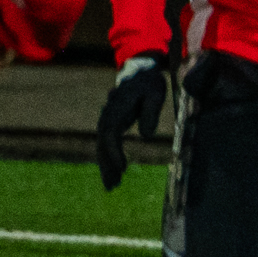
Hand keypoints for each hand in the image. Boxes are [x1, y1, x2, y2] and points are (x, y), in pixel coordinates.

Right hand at [95, 53, 167, 190]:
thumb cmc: (149, 82)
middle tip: (112, 186)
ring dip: (106, 165)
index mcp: (116, 110)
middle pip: (102, 145)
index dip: (114, 153)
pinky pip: (108, 143)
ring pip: (103, 146)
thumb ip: (150, 113)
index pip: (110, 135)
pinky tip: (116, 171)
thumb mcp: (155, 94)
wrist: (140, 70)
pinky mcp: (113, 122)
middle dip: (106, 166)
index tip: (121, 168)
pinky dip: (110, 157)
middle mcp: (108, 116)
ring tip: (112, 186)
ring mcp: (108, 119)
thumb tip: (145, 135)